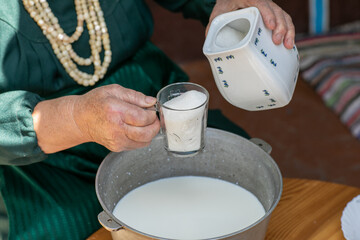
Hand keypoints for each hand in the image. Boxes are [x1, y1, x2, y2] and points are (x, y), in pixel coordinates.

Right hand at [33, 84, 158, 152]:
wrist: (79, 119)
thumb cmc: (96, 102)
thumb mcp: (114, 90)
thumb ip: (135, 96)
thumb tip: (152, 102)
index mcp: (115, 111)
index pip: (143, 118)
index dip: (152, 114)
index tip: (152, 110)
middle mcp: (116, 129)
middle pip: (146, 133)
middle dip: (155, 126)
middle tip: (153, 118)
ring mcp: (116, 141)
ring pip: (144, 142)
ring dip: (150, 132)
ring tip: (144, 123)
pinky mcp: (117, 148)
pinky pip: (137, 145)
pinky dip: (141, 138)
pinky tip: (135, 129)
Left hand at [206, 0, 294, 48]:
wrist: (230, 1)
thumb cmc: (224, 8)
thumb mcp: (217, 15)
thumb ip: (213, 28)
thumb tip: (211, 44)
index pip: (260, 2)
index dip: (267, 13)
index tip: (270, 25)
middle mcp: (261, 0)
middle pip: (275, 10)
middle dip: (279, 25)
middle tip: (277, 41)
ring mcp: (269, 7)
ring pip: (283, 15)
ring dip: (288, 30)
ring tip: (288, 45)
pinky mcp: (273, 14)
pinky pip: (284, 20)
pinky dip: (289, 31)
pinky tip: (289, 43)